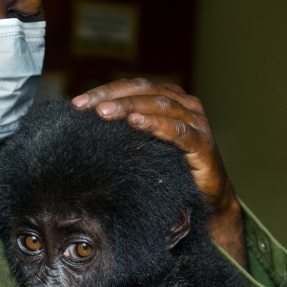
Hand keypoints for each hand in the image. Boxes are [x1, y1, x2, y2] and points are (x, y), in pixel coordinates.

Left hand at [72, 78, 245, 267]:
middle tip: (85, 106)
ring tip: (104, 112)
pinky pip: (178, 131)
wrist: (208, 200)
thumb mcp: (145, 144)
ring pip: (159, 105)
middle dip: (111, 97)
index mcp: (170, 99)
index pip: (133, 86)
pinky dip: (155, 124)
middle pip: (144, 91)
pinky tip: (135, 123)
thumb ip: (126, 129)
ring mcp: (197, 122)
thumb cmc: (173, 169)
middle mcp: (185, 104)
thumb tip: (87, 123)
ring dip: (129, 107)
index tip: (77, 103)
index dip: (105, 90)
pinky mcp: (204, 144)